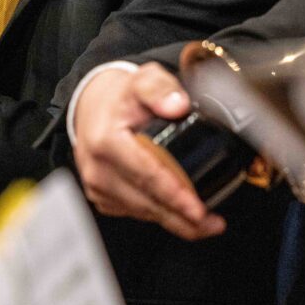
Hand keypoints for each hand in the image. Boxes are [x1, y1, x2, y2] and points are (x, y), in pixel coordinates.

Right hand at [73, 64, 226, 239]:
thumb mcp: (142, 81)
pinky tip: (178, 214)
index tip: (198, 209)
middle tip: (213, 224)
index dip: (174, 195)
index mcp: (107, 141)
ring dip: (174, 221)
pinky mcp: (100, 197)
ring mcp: (97, 185)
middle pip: (146, 201)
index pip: (146, 175)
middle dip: (182, 217)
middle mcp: (97, 168)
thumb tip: (177, 105)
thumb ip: (160, 88)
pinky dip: (158, 215)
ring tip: (205, 222)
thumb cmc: (121, 97)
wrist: (91, 106)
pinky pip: (134, 213)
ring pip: (142, 212)